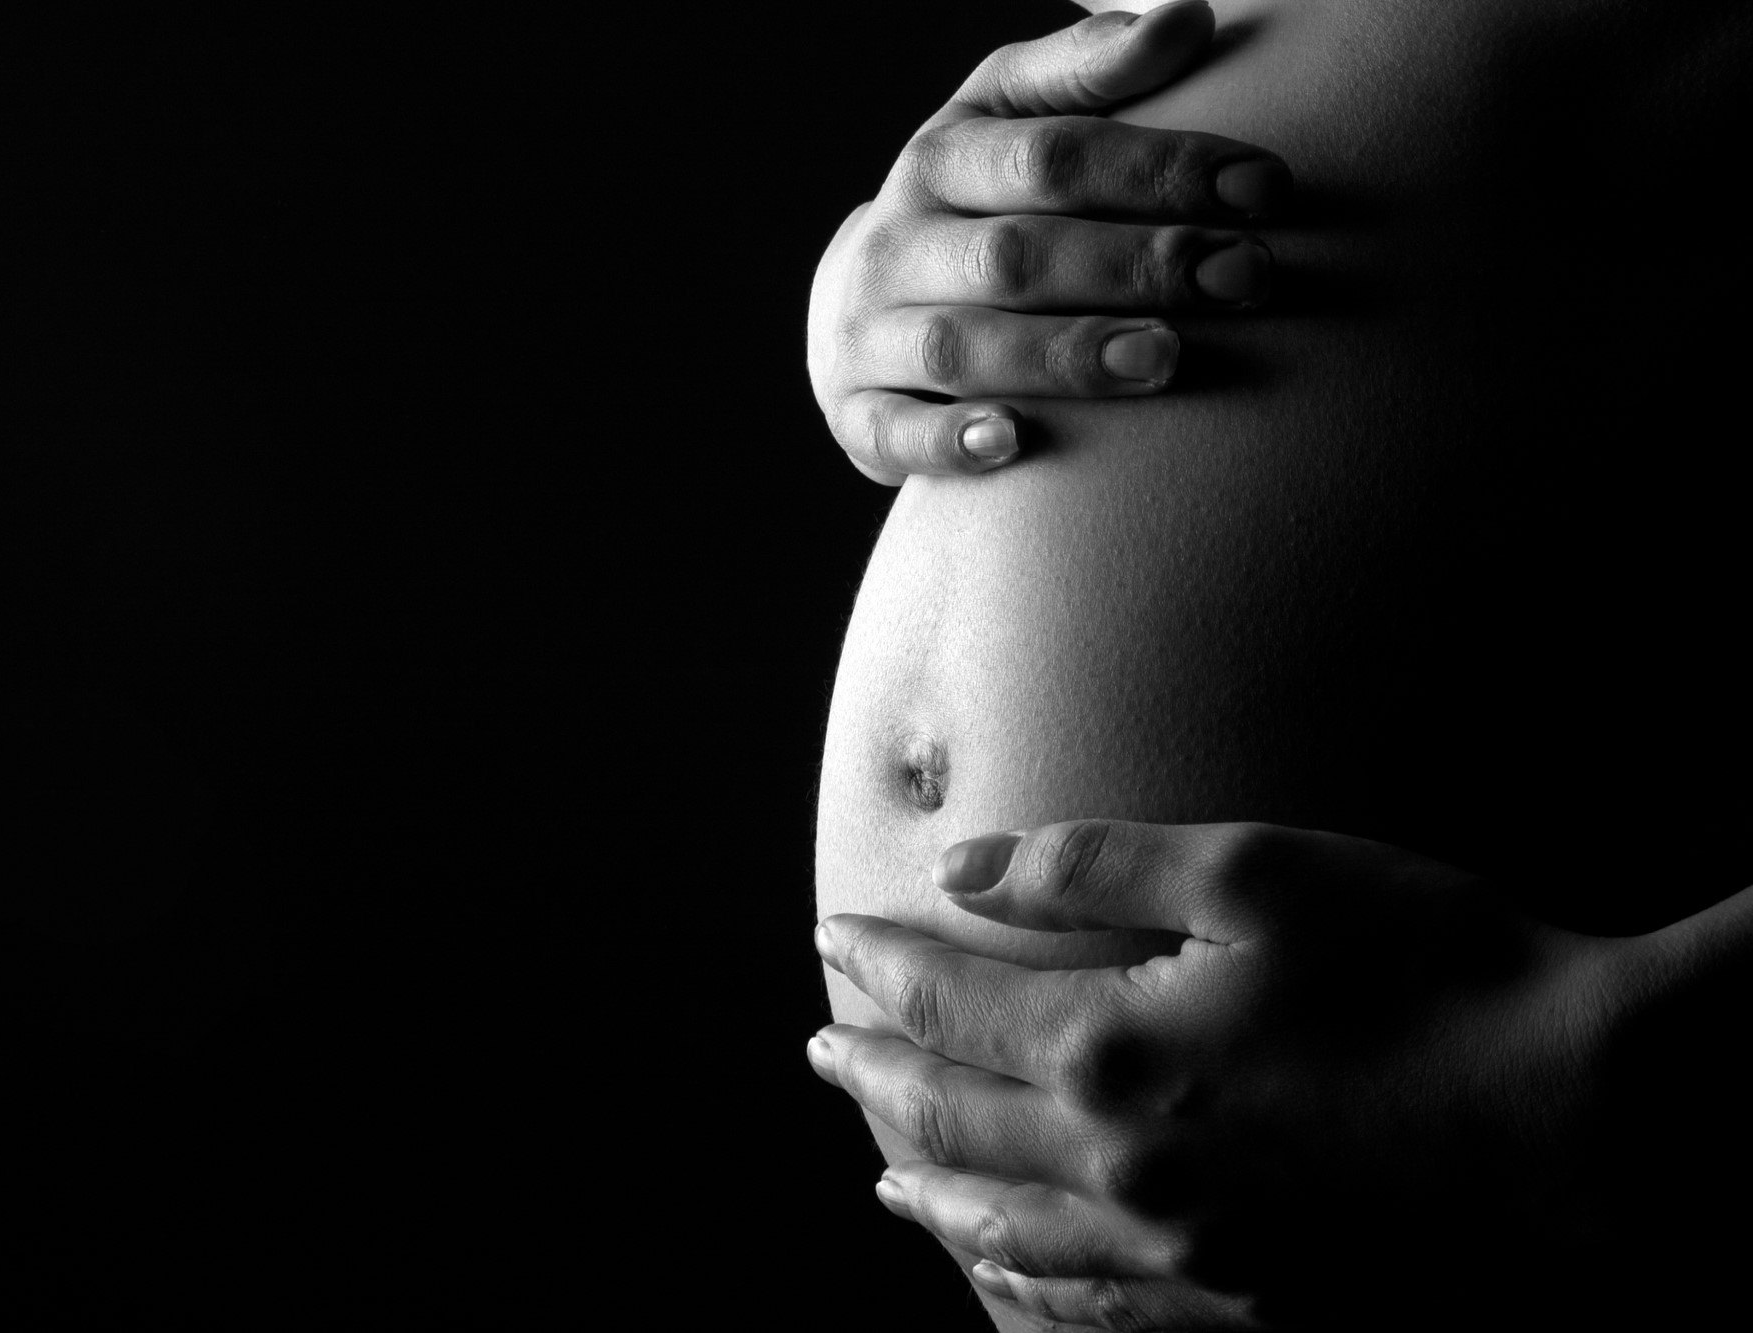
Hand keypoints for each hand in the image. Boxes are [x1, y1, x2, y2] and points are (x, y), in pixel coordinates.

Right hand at [807, 0, 1290, 484]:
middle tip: (1245, 277)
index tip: (1266, 187)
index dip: (1159, 168)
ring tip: (1164, 359)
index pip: (1051, 156)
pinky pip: (894, 433)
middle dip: (1135, 265)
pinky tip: (1015, 442)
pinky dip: (950, 440)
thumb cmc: (973, 210)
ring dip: (1064, 355)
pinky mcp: (858, 415)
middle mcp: (897, 245)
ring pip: (962, 346)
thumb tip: (1188, 18)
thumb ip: (1092, 74)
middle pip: (1016, 254)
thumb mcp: (1009, 121)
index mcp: (941, 159)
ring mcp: (869, 334)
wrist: (856, 313)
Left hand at [808, 820, 1646, 1328]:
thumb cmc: (1437, 974)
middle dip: (875, 1079)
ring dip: (931, 1192)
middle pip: (954, 1125)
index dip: (882, 967)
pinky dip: (1024, 1289)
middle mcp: (1124, 1172)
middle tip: (820, 1051)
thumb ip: (1093, 868)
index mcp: (1114, 1053)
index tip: (831, 940)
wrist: (1601, 1130)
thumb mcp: (1259, 875)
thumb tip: (961, 867)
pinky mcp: (1246, 1311)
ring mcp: (1183, 1258)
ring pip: (1007, 1232)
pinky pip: (1094, 1316)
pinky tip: (1003, 1279)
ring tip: (883, 1177)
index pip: (950, 1008)